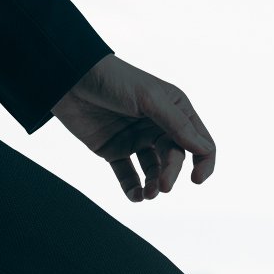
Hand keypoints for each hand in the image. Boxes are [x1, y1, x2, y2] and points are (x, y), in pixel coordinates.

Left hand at [55, 55, 215, 203]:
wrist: (69, 78)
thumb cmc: (113, 79)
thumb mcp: (149, 98)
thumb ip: (177, 124)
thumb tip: (205, 149)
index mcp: (175, 109)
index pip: (199, 140)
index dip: (203, 161)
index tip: (197, 180)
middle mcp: (159, 125)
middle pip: (174, 158)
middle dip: (171, 174)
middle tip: (163, 188)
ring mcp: (136, 139)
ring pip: (153, 170)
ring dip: (154, 184)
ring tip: (149, 194)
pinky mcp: (114, 150)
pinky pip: (128, 175)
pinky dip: (133, 188)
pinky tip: (135, 195)